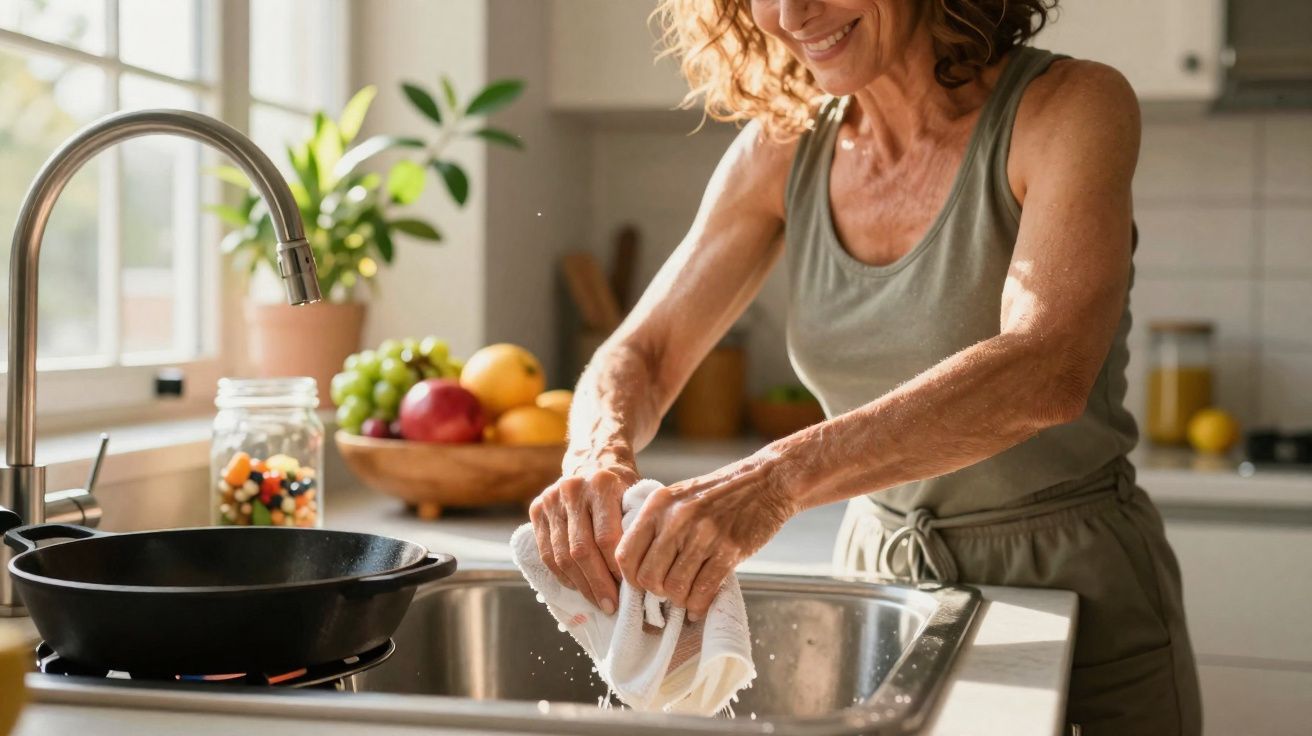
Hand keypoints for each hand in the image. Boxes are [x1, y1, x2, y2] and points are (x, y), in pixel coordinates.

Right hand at [528, 464, 637, 613]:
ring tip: (597, 602)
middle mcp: (572, 488)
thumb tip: (644, 577)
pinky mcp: (536, 509)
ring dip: (580, 585)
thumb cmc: (623, 487)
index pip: (607, 538)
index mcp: (601, 484)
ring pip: (561, 555)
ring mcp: (550, 499)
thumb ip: (638, 529)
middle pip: (581, 550)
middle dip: (597, 583)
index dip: (616, 569)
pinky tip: (579, 587)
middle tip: (611, 606)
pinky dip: (563, 575)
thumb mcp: (637, 498)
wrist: (595, 460)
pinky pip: (547, 553)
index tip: (629, 589)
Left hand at [615, 458, 795, 621]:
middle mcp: (677, 519)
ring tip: (686, 596)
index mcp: (658, 504)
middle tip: (666, 591)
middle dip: (656, 592)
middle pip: (648, 576)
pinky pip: (703, 591)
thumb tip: (636, 565)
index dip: (630, 577)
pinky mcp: (729, 550)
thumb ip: (656, 524)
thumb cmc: (721, 492)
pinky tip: (699, 606)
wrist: (767, 481)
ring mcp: (704, 535)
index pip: (625, 553)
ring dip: (679, 600)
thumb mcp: (679, 496)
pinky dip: (698, 605)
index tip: (641, 584)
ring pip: (675, 587)